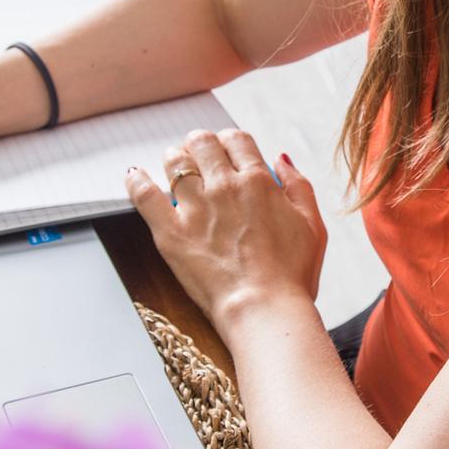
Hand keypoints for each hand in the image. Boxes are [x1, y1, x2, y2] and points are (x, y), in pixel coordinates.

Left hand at [126, 129, 326, 329]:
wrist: (264, 309)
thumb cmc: (291, 276)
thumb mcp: (313, 225)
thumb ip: (298, 186)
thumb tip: (282, 159)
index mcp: (258, 182)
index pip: (236, 140)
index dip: (230, 141)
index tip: (228, 151)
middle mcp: (224, 187)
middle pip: (203, 143)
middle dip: (200, 144)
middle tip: (199, 156)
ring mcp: (195, 208)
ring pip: (175, 161)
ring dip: (174, 158)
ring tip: (175, 166)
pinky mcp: (171, 232)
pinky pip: (144, 194)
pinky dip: (136, 181)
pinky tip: (135, 175)